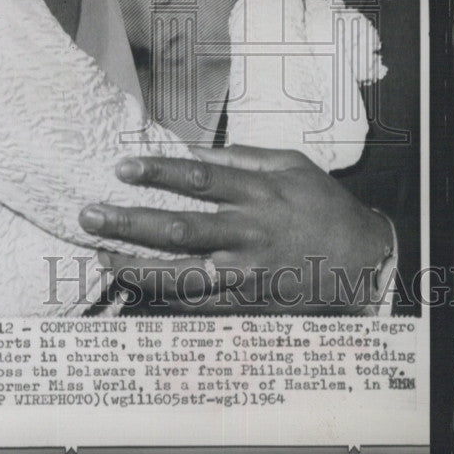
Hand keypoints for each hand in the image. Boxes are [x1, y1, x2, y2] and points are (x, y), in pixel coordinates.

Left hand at [79, 145, 392, 313]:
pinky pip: (199, 302)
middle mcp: (247, 232)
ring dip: (137, 266)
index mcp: (258, 192)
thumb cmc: (324, 205)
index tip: (122, 168)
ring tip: (101, 255)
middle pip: (180, 227)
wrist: (363, 260)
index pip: (199, 179)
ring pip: (182, 273)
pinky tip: (135, 286)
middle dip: (131, 222)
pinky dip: (164, 296)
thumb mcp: (292, 165)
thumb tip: (203, 151)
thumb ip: (246, 156)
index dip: (159, 172)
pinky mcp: (247, 300)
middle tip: (90, 215)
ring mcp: (246, 271)